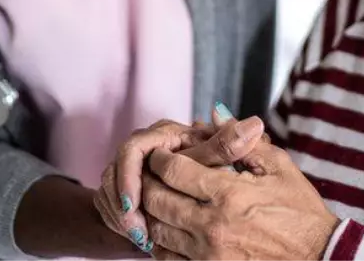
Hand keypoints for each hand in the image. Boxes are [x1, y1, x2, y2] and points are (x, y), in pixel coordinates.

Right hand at [92, 107, 265, 252]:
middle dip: (124, 204)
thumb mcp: (221, 158)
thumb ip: (231, 145)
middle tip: (138, 230)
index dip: (129, 177)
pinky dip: (120, 221)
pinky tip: (139, 238)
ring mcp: (129, 166)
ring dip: (121, 216)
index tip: (134, 203)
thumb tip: (253, 125)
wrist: (201, 187)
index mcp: (164, 134)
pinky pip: (110, 203)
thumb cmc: (214, 167)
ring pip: (109, 190)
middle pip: (116, 172)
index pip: (133, 150)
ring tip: (141, 237)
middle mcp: (143, 146)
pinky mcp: (122, 185)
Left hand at [141, 142, 338, 260]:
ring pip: (157, 230)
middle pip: (157, 199)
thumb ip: (243, 141)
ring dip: (152, 212)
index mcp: (229, 194)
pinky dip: (161, 242)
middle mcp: (212, 225)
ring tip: (157, 198)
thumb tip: (216, 113)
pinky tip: (169, 229)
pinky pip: (167, 258)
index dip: (161, 158)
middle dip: (148, 182)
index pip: (174, 170)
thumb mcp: (279, 167)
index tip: (161, 153)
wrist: (319, 257)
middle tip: (150, 173)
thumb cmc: (300, 211)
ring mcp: (208, 255)